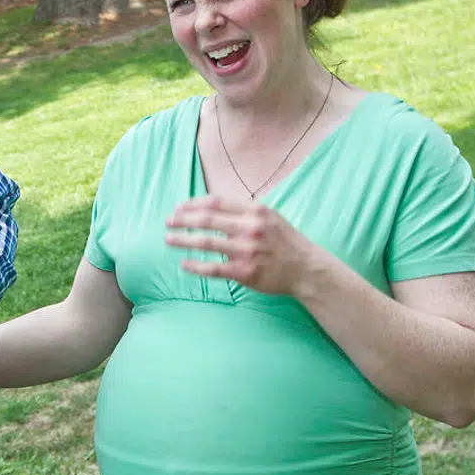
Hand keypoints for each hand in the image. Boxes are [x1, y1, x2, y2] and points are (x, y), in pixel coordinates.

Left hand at [165, 195, 320, 296]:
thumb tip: (211, 207)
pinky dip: (195, 266)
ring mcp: (247, 251)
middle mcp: (250, 228)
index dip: (193, 204)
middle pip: (207, 220)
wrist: (306, 268)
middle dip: (183, 220)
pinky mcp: (245, 272)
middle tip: (168, 222)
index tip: (179, 207)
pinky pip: (213, 268)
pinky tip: (184, 264)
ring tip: (168, 239)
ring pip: (206, 243)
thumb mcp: (270, 217)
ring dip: (183, 240)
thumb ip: (244, 211)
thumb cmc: (285, 242)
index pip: (216, 202)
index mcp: (255, 211)